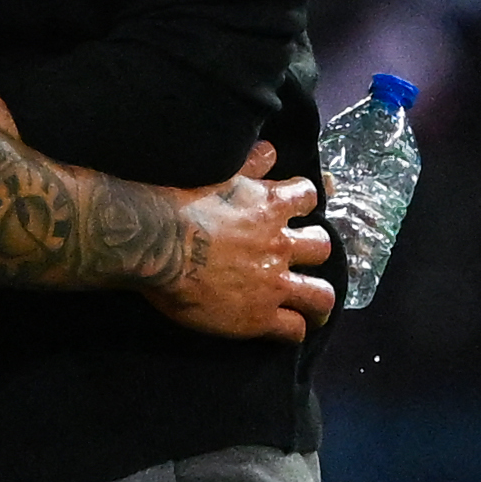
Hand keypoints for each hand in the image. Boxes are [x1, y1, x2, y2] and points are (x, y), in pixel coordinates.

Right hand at [144, 143, 334, 343]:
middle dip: (316, 252)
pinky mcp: (259, 317)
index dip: (306, 204)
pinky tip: (286, 330)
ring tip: (313, 308)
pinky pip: (294, 329)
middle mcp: (280, 245)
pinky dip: (294, 330)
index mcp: (271, 206)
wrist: (158, 244)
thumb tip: (271, 151)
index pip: (309, 197)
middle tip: (303, 260)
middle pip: (322, 248)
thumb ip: (250, 164)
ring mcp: (273, 283)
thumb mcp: (221, 175)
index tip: (298, 211)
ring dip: (318, 300)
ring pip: (321, 296)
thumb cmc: (182, 205)